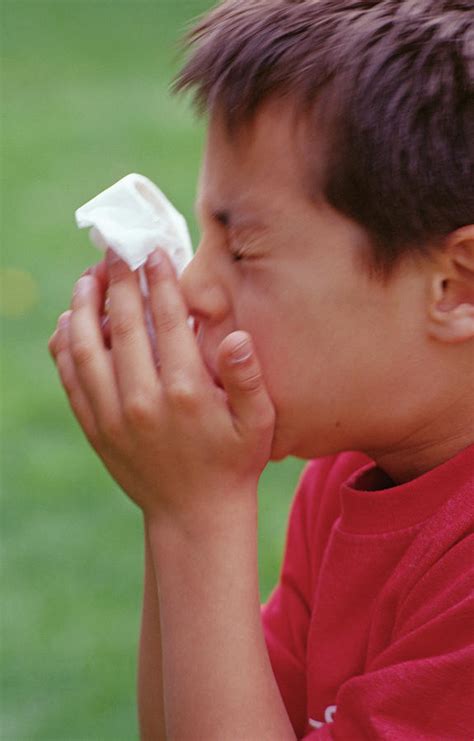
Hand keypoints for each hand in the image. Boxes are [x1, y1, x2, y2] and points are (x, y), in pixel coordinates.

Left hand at [48, 248, 275, 525]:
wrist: (194, 515)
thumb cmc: (232, 463)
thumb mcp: (259, 423)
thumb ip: (247, 378)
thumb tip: (235, 336)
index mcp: (186, 392)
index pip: (167, 320)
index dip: (159, 281)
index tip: (152, 253)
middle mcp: (143, 400)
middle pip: (122, 324)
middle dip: (118, 280)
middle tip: (116, 252)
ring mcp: (113, 415)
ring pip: (86, 347)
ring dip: (83, 306)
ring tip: (87, 278)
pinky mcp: (96, 429)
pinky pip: (71, 379)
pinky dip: (65, 347)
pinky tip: (70, 322)